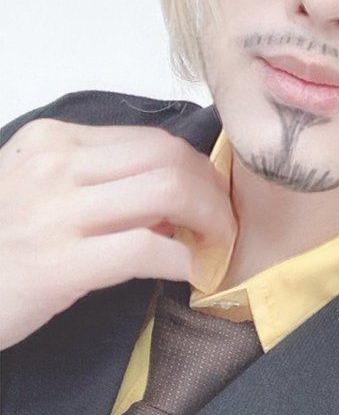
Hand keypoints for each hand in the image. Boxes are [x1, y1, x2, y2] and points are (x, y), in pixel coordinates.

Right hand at [0, 119, 235, 348]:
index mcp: (51, 141)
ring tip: (215, 244)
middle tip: (223, 222)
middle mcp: (54, 166)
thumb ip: (97, 185)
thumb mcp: (39, 195)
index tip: (211, 195)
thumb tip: (171, 199)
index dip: (195, 168)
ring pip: (166, 192)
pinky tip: (190, 274)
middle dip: (212, 190)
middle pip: (167, 158)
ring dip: (209, 220)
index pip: (150, 140)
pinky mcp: (59, 262)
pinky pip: (146, 249)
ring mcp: (54, 212)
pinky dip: (183, 260)